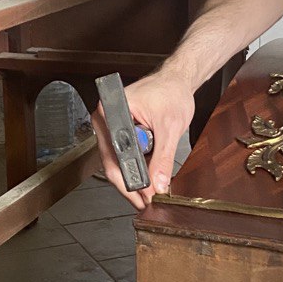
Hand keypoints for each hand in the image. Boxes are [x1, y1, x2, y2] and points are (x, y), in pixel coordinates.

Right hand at [92, 69, 195, 209]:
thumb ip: (163, 159)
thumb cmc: (171, 92)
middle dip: (132, 185)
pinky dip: (136, 167)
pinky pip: (124, 156)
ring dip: (134, 178)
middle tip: (146, 201)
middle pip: (112, 164)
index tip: (142, 196)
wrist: (177, 80)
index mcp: (111, 113)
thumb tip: (158, 184)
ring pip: (117, 163)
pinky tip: (148, 176)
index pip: (114, 157)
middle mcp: (106, 120)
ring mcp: (111, 127)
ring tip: (150, 190)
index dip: (129, 182)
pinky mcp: (120, 132)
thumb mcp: (169, 129)